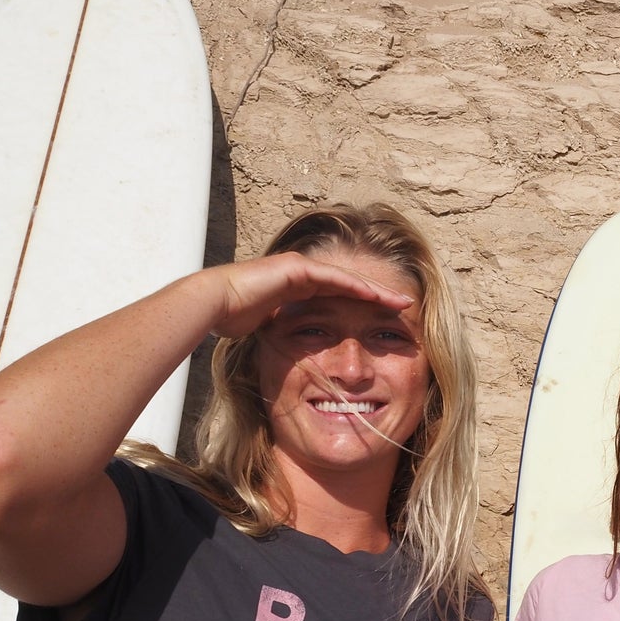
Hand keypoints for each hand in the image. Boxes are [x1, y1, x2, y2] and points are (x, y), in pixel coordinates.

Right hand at [204, 252, 413, 338]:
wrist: (214, 304)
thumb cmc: (231, 319)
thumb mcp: (265, 330)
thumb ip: (281, 334)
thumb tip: (289, 352)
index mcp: (297, 289)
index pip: (340, 296)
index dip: (364, 305)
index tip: (386, 317)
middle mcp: (303, 274)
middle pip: (351, 285)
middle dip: (379, 296)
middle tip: (406, 305)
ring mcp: (301, 268)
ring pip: (349, 280)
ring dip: (377, 290)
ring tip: (402, 301)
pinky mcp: (299, 267)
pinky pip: (336, 279)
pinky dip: (359, 287)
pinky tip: (379, 296)